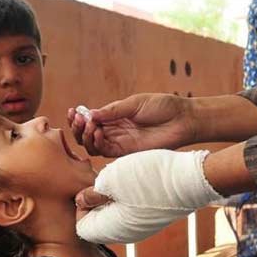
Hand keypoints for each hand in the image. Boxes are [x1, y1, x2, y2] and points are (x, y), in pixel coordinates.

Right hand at [67, 93, 195, 157]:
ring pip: (93, 145)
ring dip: (85, 136)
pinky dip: (97, 143)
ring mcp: (121, 142)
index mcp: (115, 117)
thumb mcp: (134, 103)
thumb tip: (90, 114)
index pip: (91, 120)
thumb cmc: (162, 107)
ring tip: (90, 126)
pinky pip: (106, 152)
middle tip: (79, 120)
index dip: (79, 118)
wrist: (182, 119)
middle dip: (78, 128)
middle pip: (87, 135)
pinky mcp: (128, 152)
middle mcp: (115, 131)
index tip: (74, 111)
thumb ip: (113, 111)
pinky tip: (98, 132)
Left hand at [75, 150, 221, 243]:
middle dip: (96, 200)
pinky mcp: (152, 219)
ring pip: (115, 214)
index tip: (90, 186)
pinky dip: (128, 197)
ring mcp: (140, 228)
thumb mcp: (112, 179)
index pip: (81, 227)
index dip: (80, 206)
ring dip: (113, 197)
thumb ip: (91, 193)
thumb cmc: (150, 179)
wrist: (191, 180)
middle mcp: (125, 234)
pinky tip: (137, 181)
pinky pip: (131, 211)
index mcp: (111, 230)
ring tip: (121, 177)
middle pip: (98, 221)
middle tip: (105, 179)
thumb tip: (79, 200)